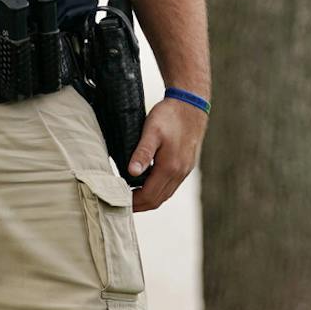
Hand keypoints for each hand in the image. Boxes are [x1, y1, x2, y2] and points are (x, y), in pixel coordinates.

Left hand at [127, 97, 206, 211]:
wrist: (191, 105)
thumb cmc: (169, 115)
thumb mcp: (152, 131)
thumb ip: (142, 153)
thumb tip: (131, 173)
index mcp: (170, 167)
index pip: (149, 196)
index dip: (133, 202)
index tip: (119, 200)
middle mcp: (179, 173)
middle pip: (157, 200)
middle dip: (139, 205)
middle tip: (122, 203)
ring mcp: (185, 170)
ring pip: (165, 195)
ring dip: (149, 199)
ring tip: (131, 196)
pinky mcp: (186, 166)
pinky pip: (171, 186)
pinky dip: (157, 191)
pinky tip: (146, 184)